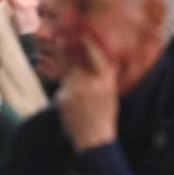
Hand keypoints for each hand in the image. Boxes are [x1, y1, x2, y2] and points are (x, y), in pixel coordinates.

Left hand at [55, 33, 118, 150]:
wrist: (94, 139)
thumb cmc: (105, 117)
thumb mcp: (111, 94)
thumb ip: (109, 76)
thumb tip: (111, 60)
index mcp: (105, 81)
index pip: (96, 56)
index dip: (89, 44)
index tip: (83, 36)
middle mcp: (90, 83)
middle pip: (78, 65)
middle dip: (75, 65)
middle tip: (74, 63)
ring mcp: (75, 89)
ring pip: (68, 76)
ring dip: (71, 81)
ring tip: (80, 96)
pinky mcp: (63, 97)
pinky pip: (62, 88)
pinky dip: (66, 93)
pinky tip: (73, 104)